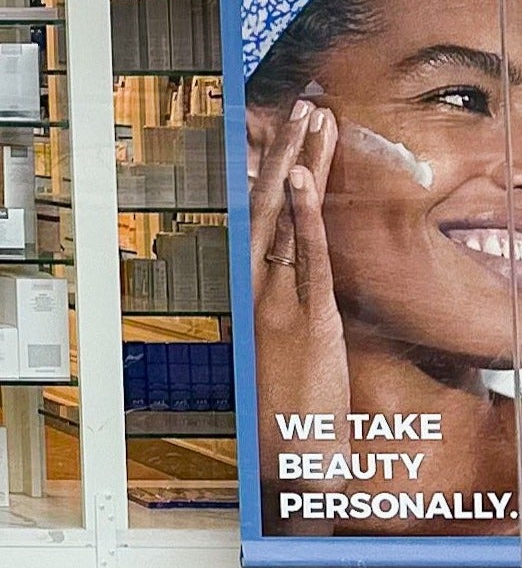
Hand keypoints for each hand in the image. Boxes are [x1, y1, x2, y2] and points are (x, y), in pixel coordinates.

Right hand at [249, 99, 346, 431]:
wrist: (285, 463)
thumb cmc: (287, 416)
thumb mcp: (279, 354)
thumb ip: (284, 312)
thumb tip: (296, 285)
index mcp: (253, 291)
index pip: (264, 215)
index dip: (276, 170)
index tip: (289, 131)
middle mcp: (257, 286)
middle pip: (269, 202)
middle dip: (286, 149)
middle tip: (302, 104)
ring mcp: (278, 297)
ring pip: (286, 215)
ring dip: (300, 162)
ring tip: (313, 118)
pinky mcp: (307, 315)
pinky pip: (305, 254)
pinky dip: (304, 213)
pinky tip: (304, 176)